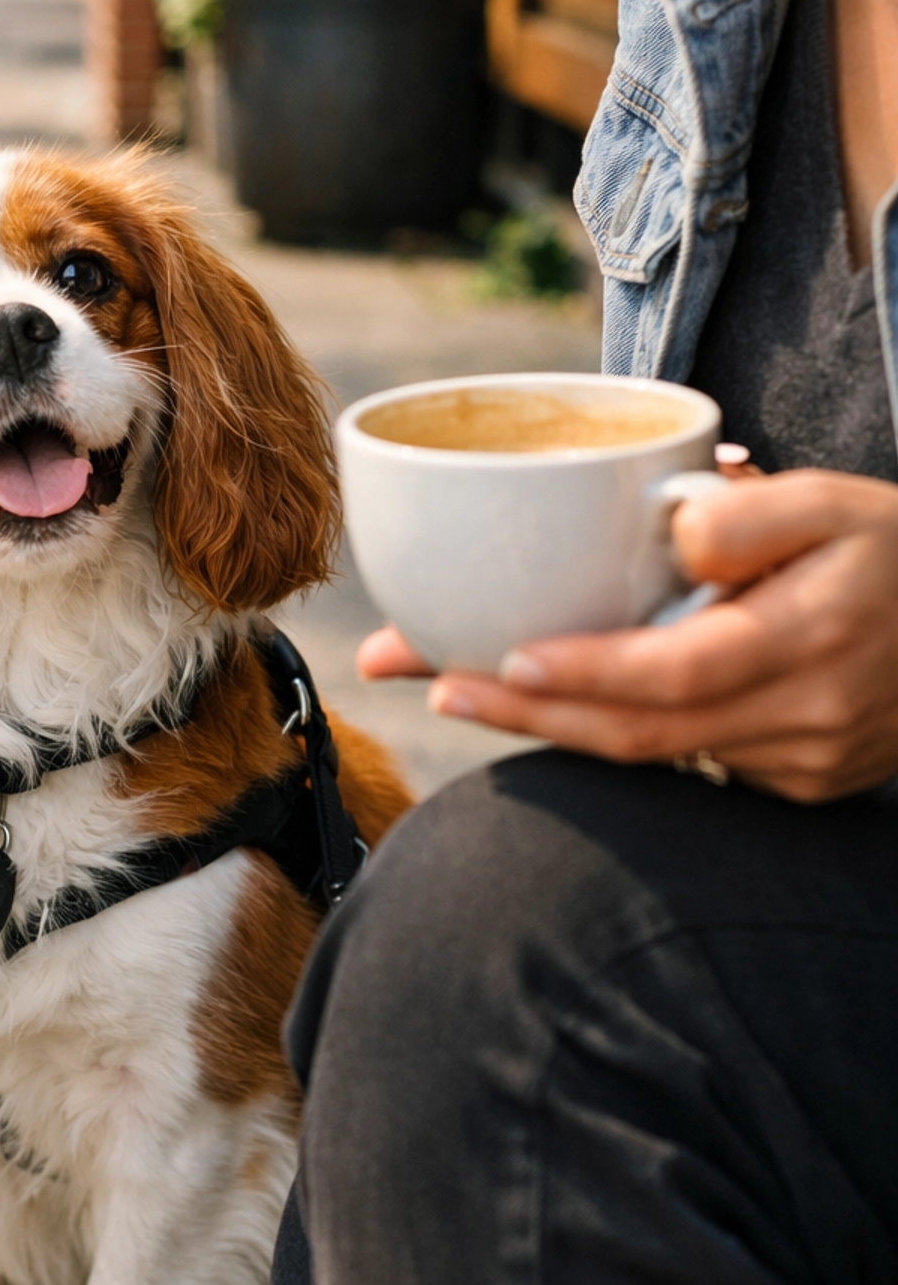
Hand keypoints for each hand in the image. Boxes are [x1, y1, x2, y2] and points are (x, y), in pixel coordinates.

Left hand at [357, 470, 897, 802]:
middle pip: (642, 733)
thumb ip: (751, 511)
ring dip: (555, 727)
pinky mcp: (799, 785)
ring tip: (459, 687)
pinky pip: (691, 764)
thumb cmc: (893, 547)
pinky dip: (618, 736)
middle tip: (433, 682)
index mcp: (813, 632)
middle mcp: (807, 714)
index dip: (587, 672)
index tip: (502, 658)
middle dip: (528, 715)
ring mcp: (803, 762)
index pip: (679, 670)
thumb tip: (671, 528)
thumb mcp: (836, 499)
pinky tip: (552, 708)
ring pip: (656, 755)